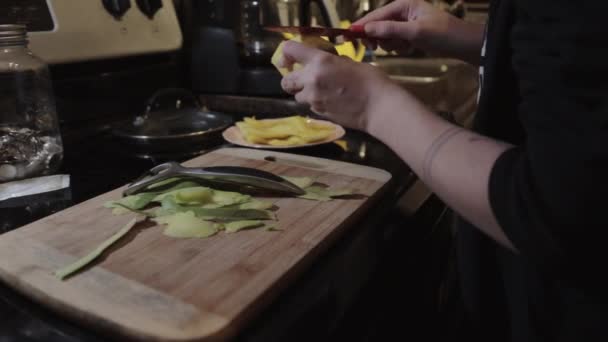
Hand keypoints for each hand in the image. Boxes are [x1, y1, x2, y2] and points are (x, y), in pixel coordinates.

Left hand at [279, 41, 393, 130]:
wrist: (379, 107)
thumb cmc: (371, 80)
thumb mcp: (350, 62)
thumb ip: (331, 61)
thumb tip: (324, 62)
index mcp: (320, 61)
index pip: (289, 50)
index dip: (286, 53)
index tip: (290, 59)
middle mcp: (311, 80)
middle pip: (286, 81)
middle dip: (292, 79)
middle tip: (303, 78)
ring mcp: (314, 99)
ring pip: (297, 96)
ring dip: (305, 93)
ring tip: (321, 91)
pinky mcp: (319, 113)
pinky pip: (310, 106)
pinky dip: (316, 103)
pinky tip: (331, 101)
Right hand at [354, 0, 482, 61]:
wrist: (463, 45)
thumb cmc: (443, 35)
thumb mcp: (416, 32)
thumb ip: (390, 29)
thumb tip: (367, 29)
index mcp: (403, 4)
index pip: (376, 15)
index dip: (362, 26)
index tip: (348, 36)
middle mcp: (402, 12)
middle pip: (378, 25)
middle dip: (380, 38)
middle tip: (378, 48)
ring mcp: (406, 24)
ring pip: (386, 36)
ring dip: (392, 44)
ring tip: (406, 47)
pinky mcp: (410, 35)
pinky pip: (395, 42)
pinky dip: (400, 47)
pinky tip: (411, 49)